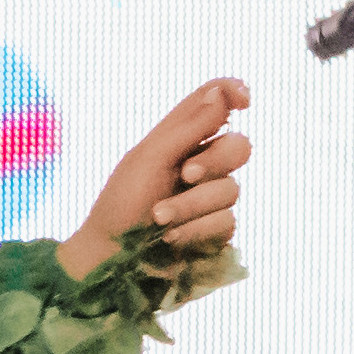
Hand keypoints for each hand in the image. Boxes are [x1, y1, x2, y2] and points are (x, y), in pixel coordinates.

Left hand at [56, 74, 247, 288]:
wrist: (109, 261)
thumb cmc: (120, 207)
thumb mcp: (149, 160)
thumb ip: (188, 127)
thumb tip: (222, 92)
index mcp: (179, 139)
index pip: (214, 103)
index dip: (234, 93)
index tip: (244, 100)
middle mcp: (200, 164)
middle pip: (239, 146)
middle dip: (215, 161)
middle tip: (185, 175)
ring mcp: (210, 199)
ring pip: (232, 189)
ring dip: (192, 205)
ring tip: (158, 219)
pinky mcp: (216, 231)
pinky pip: (227, 221)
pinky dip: (196, 229)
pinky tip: (171, 239)